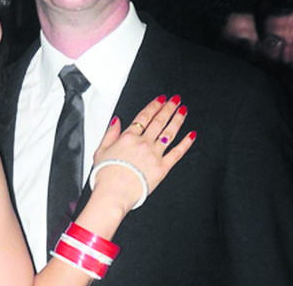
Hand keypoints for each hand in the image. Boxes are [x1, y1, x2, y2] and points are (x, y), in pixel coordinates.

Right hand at [92, 95, 194, 210]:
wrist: (113, 193)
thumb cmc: (105, 175)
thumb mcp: (101, 150)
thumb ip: (110, 133)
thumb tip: (116, 121)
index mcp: (128, 137)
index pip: (144, 116)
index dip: (154, 106)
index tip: (160, 99)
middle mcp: (143, 143)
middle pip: (159, 121)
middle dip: (168, 108)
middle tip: (175, 99)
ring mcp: (154, 154)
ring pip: (169, 133)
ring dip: (178, 120)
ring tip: (183, 110)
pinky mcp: (162, 168)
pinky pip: (177, 153)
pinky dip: (186, 143)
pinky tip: (191, 135)